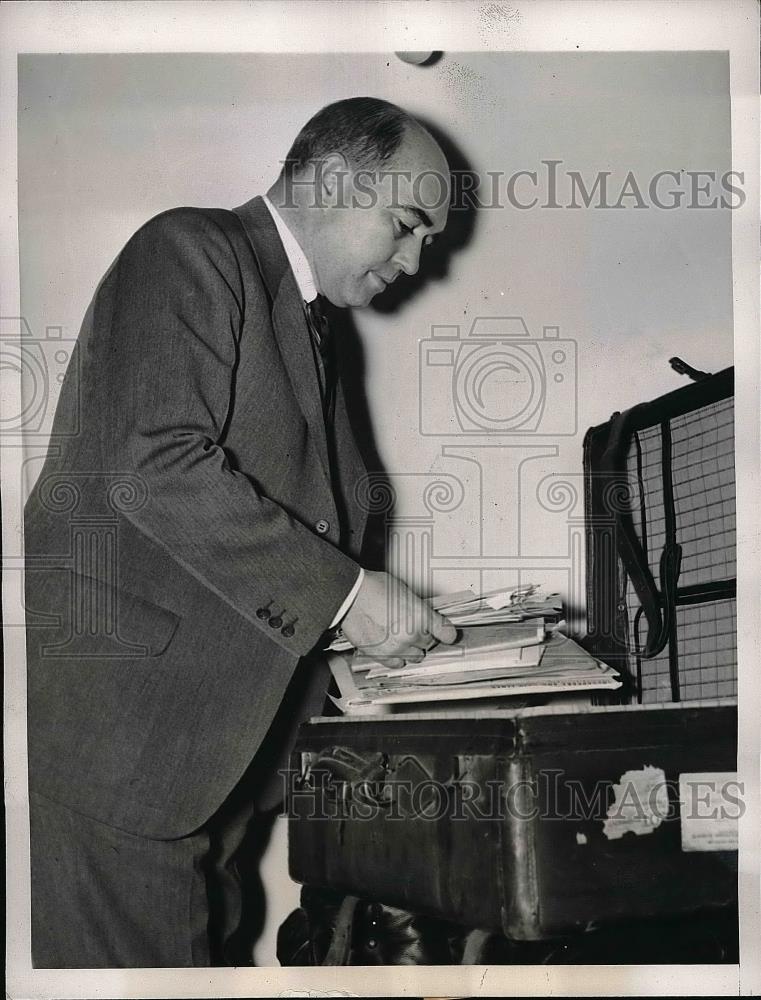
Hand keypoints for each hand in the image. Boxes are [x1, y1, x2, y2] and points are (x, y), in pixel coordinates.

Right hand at [341, 570, 456, 667]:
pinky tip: (392, 647)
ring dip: (412, 649)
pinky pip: (397, 664)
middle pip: (429, 644)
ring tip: (401, 637)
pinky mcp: (381, 655)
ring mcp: (397, 647)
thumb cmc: (373, 588)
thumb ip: (418, 609)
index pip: (446, 633)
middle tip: (414, 628)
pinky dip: (397, 657)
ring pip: (416, 657)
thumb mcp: (405, 592)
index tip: (447, 635)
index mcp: (421, 615)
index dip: (447, 634)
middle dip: (424, 637)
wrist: (350, 595)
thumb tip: (424, 617)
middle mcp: (412, 634)